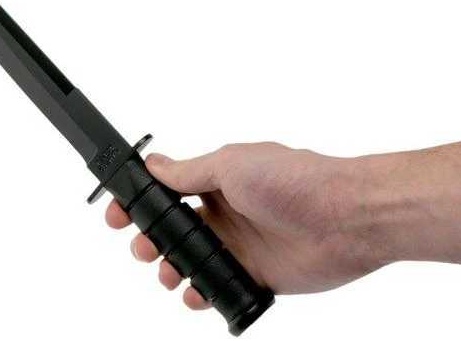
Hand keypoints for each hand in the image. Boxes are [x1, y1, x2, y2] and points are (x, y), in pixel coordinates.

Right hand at [105, 142, 387, 309]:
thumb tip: (154, 164)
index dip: (138, 204)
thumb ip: (190, 172)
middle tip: (143, 247)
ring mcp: (240, 246)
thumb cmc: (295, 180)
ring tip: (170, 273)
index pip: (167, 193)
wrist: (344, 218)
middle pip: (172, 232)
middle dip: (149, 241)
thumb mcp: (232, 165)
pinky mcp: (255, 275)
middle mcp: (226, 213)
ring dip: (171, 270)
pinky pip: (219, 289)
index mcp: (218, 182)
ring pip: (190, 263)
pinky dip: (202, 295)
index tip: (115, 213)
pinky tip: (196, 293)